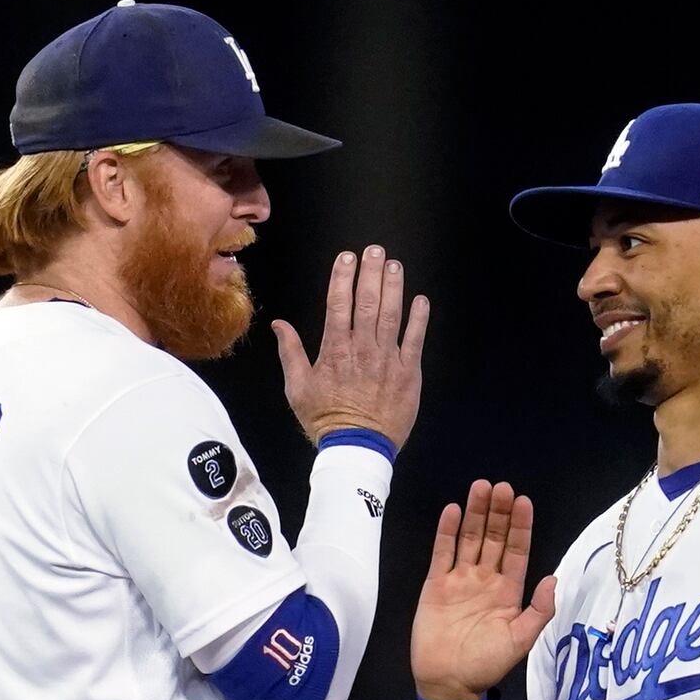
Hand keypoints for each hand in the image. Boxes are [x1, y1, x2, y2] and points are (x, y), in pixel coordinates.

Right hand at [274, 245, 429, 452]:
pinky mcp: (408, 373)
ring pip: (392, 315)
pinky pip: (416, 341)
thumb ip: (290, 352)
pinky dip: (419, 319)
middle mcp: (362, 349)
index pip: (338, 304)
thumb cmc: (326, 419)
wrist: (357, 448)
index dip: (342, 277)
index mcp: (334, 350)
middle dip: (371, 273)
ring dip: (394, 288)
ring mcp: (387, 360)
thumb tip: (278, 324)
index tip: (347, 258)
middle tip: (376, 251)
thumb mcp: (297, 387)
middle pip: (367, 302)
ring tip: (395, 266)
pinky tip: (421, 300)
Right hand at [412, 481, 558, 699]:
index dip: (521, 527)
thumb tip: (552, 578)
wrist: (448, 683)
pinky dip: (446, 532)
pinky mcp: (436, 585)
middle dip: (498, 513)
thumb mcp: (520, 640)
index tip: (523, 502)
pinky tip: (452, 510)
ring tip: (480, 487)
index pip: (517, 551)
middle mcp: (486, 580)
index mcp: (509, 591)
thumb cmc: (486, 664)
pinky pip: (442, 553)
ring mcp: (460, 580)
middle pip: (494, 538)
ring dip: (475, 514)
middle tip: (501, 486)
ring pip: (469, 539)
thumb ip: (538, 610)